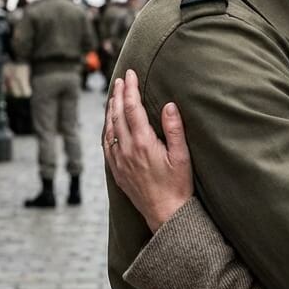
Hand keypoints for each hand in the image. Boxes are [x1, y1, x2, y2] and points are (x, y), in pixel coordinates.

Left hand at [103, 69, 193, 231]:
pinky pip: (106, 144)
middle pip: (118, 114)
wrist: (165, 214)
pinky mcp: (116, 170)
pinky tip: (108, 123)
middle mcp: (127, 150)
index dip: (130, 88)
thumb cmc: (178, 186)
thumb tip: (169, 105)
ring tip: (113, 95)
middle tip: (121, 79)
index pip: (132, 108)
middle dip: (119, 94)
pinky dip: (106, 128)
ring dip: (110, 109)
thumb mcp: (182, 157)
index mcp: (143, 143)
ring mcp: (119, 160)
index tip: (130, 74)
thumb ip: (174, 129)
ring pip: (109, 128)